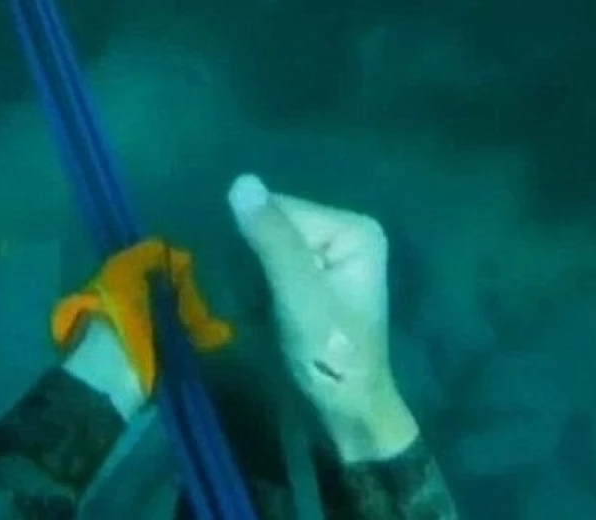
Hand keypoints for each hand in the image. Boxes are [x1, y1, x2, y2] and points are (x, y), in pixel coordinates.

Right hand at [228, 174, 417, 460]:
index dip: (259, 245)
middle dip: (256, 261)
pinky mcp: (313, 281)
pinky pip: (272, 267)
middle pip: (275, 227)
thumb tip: (241, 181)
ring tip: (263, 310)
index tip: (266, 289)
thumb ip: (271, 238)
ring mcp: (329, 259)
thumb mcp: (298, 294)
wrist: (344, 411)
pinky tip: (264, 313)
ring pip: (267, 249)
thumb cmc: (330, 354)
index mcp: (354, 228)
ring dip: (253, 278)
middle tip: (264, 302)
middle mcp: (345, 234)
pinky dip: (259, 289)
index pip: (281, 209)